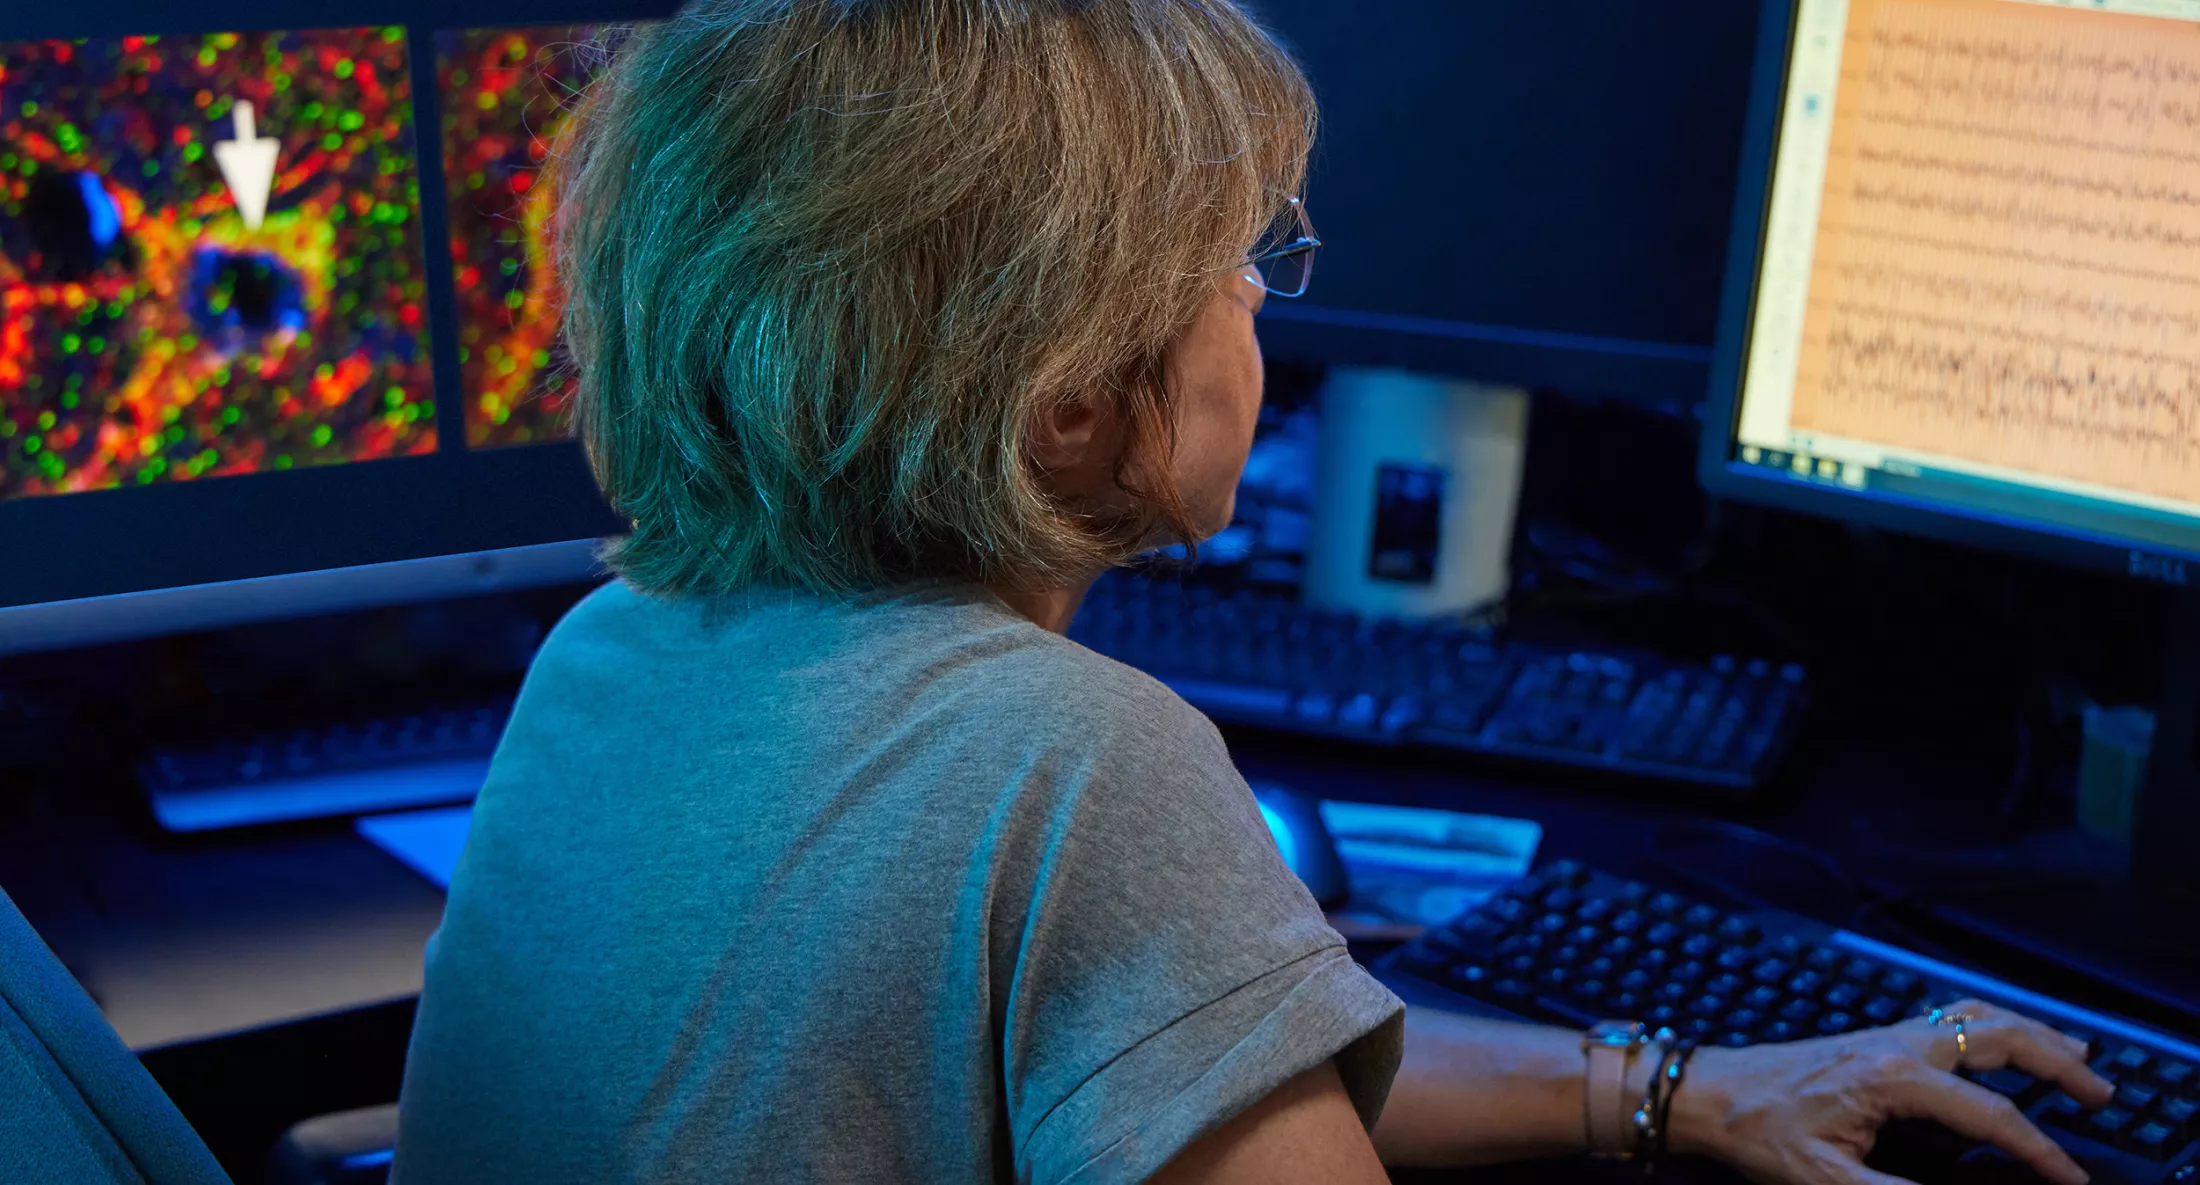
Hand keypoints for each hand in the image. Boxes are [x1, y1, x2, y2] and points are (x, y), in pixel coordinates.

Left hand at [1668, 999, 2113, 1184]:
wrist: (1707, 1093)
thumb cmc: (1757, 1133)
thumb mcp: (1825, 1182)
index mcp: (1890, 1078)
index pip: (1989, 1115)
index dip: (2039, 1149)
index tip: (2071, 1176)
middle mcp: (1896, 1044)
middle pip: (1998, 1039)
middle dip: (2058, 1062)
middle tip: (2103, 1093)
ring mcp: (1887, 1033)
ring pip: (1978, 1017)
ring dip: (2033, 1032)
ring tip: (2079, 1054)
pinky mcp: (1877, 1037)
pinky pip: (1952, 1016)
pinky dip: (1996, 1023)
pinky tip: (2010, 1037)